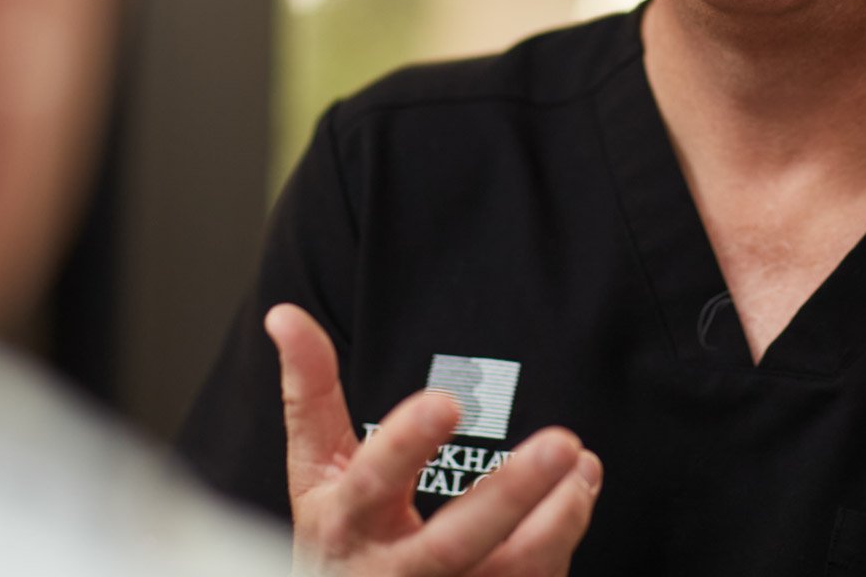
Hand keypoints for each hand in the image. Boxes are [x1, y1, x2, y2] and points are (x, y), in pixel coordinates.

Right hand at [266, 303, 601, 575]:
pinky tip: (578, 490)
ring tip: (581, 462)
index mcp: (345, 525)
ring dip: (557, 521)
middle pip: (453, 544)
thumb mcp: (316, 471)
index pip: (372, 483)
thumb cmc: (343, 538)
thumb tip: (284, 314)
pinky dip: (562, 538)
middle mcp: (392, 574)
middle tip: (562, 442)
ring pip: (507, 572)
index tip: (445, 402)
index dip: (406, 445)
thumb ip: (310, 394)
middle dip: (509, 495)